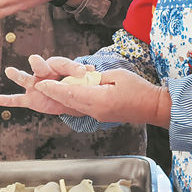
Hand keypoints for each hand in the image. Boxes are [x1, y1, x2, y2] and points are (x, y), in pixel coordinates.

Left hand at [0, 54, 171, 126]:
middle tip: (38, 86)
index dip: (54, 88)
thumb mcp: (117, 76)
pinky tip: (66, 97)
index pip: (71, 93)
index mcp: (99, 100)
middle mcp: (95, 110)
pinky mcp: (101, 115)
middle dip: (53, 94)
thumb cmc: (139, 89)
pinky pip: (82, 108)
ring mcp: (98, 115)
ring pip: (74, 106)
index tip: (41, 84)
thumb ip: (98, 76)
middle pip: (69, 101)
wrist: (153, 107)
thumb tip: (84, 77)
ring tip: (48, 91)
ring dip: (60, 98)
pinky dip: (71, 101)